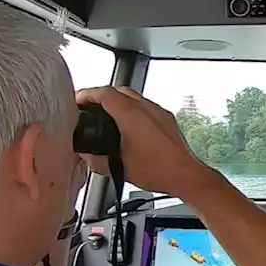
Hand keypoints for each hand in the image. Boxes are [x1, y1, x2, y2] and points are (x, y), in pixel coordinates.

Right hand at [75, 86, 211, 196]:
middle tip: (89, 106)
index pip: (105, 93)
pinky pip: (145, 105)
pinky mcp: (166, 119)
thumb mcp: (120, 168)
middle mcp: (147, 109)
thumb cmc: (160, 171)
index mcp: (132, 116)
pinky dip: (131, 108)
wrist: (186, 175)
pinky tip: (127, 124)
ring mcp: (158, 112)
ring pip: (133, 96)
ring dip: (117, 101)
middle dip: (100, 95)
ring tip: (106, 114)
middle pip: (119, 90)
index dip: (88, 94)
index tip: (78, 100)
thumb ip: (96, 161)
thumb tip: (86, 156)